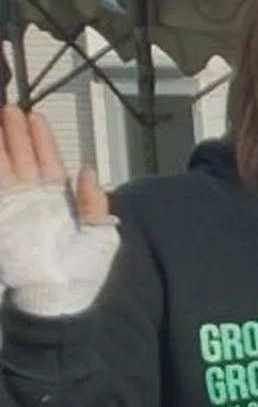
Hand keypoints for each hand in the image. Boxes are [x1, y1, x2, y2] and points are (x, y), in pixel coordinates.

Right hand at [0, 104, 117, 317]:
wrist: (59, 298)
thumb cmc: (83, 271)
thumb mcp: (99, 234)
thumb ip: (94, 202)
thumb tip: (87, 169)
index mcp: (59, 201)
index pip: (48, 163)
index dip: (41, 140)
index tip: (35, 118)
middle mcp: (33, 200)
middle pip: (22, 159)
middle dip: (15, 134)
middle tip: (9, 108)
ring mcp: (14, 207)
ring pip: (4, 168)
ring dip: (0, 145)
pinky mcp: (2, 217)